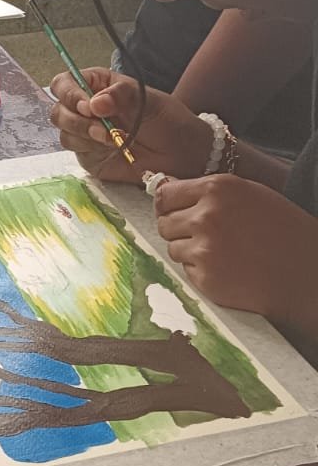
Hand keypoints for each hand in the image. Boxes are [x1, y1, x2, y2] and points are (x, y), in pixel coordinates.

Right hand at [50, 68, 212, 183]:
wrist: (181, 154)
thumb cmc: (167, 121)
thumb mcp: (148, 100)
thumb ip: (121, 96)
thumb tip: (95, 103)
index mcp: (97, 85)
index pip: (65, 83)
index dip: (69, 93)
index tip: (88, 106)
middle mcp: (87, 108)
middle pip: (59, 109)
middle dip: (77, 119)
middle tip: (101, 127)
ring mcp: (85, 132)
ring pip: (64, 132)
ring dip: (85, 135)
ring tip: (113, 139)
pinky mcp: (88, 154)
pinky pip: (75, 151)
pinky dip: (90, 149)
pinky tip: (112, 148)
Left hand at [155, 174, 317, 321]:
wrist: (301, 270)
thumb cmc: (280, 230)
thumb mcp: (247, 195)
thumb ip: (207, 193)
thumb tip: (165, 191)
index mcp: (217, 189)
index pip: (166, 194)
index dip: (168, 204)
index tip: (173, 210)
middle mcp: (206, 215)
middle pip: (164, 222)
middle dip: (177, 229)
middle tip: (203, 235)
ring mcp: (203, 248)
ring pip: (172, 247)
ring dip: (189, 250)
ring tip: (221, 251)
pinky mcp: (204, 276)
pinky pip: (185, 270)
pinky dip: (200, 270)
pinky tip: (226, 267)